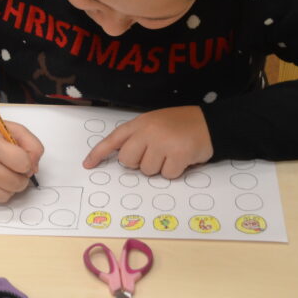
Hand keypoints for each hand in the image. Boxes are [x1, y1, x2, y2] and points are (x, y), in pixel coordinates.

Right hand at [0, 118, 43, 202]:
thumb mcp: (13, 129)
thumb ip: (32, 145)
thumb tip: (34, 169)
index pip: (24, 164)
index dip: (27, 162)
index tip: (21, 157)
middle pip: (17, 183)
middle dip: (22, 177)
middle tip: (15, 167)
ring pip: (8, 195)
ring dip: (11, 186)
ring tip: (5, 173)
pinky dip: (0, 191)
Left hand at [82, 106, 211, 178]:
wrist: (210, 123)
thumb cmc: (180, 126)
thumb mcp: (155, 123)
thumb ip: (139, 137)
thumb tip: (125, 159)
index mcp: (140, 123)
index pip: (114, 139)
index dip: (99, 153)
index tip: (87, 165)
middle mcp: (148, 131)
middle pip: (128, 161)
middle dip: (139, 164)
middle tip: (156, 155)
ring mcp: (162, 142)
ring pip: (147, 171)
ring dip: (160, 167)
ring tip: (172, 153)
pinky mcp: (178, 154)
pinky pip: (167, 175)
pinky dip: (175, 172)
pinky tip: (182, 158)